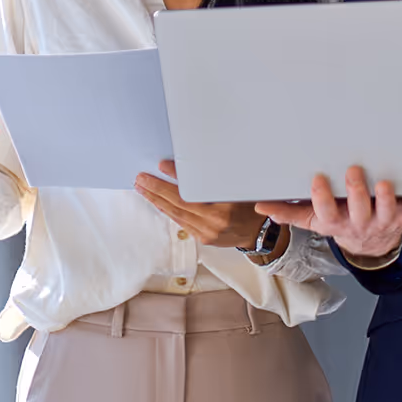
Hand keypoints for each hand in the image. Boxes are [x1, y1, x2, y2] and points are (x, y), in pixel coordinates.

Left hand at [135, 160, 272, 249]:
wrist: (260, 232)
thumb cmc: (252, 206)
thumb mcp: (239, 187)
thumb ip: (216, 179)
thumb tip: (193, 162)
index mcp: (224, 209)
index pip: (193, 191)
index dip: (176, 178)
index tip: (163, 166)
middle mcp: (213, 223)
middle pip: (179, 205)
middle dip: (157, 190)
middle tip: (141, 179)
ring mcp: (206, 233)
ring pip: (176, 215)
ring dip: (157, 201)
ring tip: (143, 188)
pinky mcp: (202, 238)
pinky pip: (180, 222)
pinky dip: (168, 210)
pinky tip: (158, 201)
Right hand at [257, 166, 401, 261]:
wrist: (370, 248)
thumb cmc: (340, 223)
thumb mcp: (314, 221)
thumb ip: (289, 212)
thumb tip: (261, 205)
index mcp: (336, 223)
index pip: (326, 213)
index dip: (322, 198)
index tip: (319, 179)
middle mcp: (359, 224)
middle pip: (358, 211)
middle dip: (357, 192)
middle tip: (354, 171)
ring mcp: (383, 221)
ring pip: (386, 212)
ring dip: (388, 199)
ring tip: (385, 183)